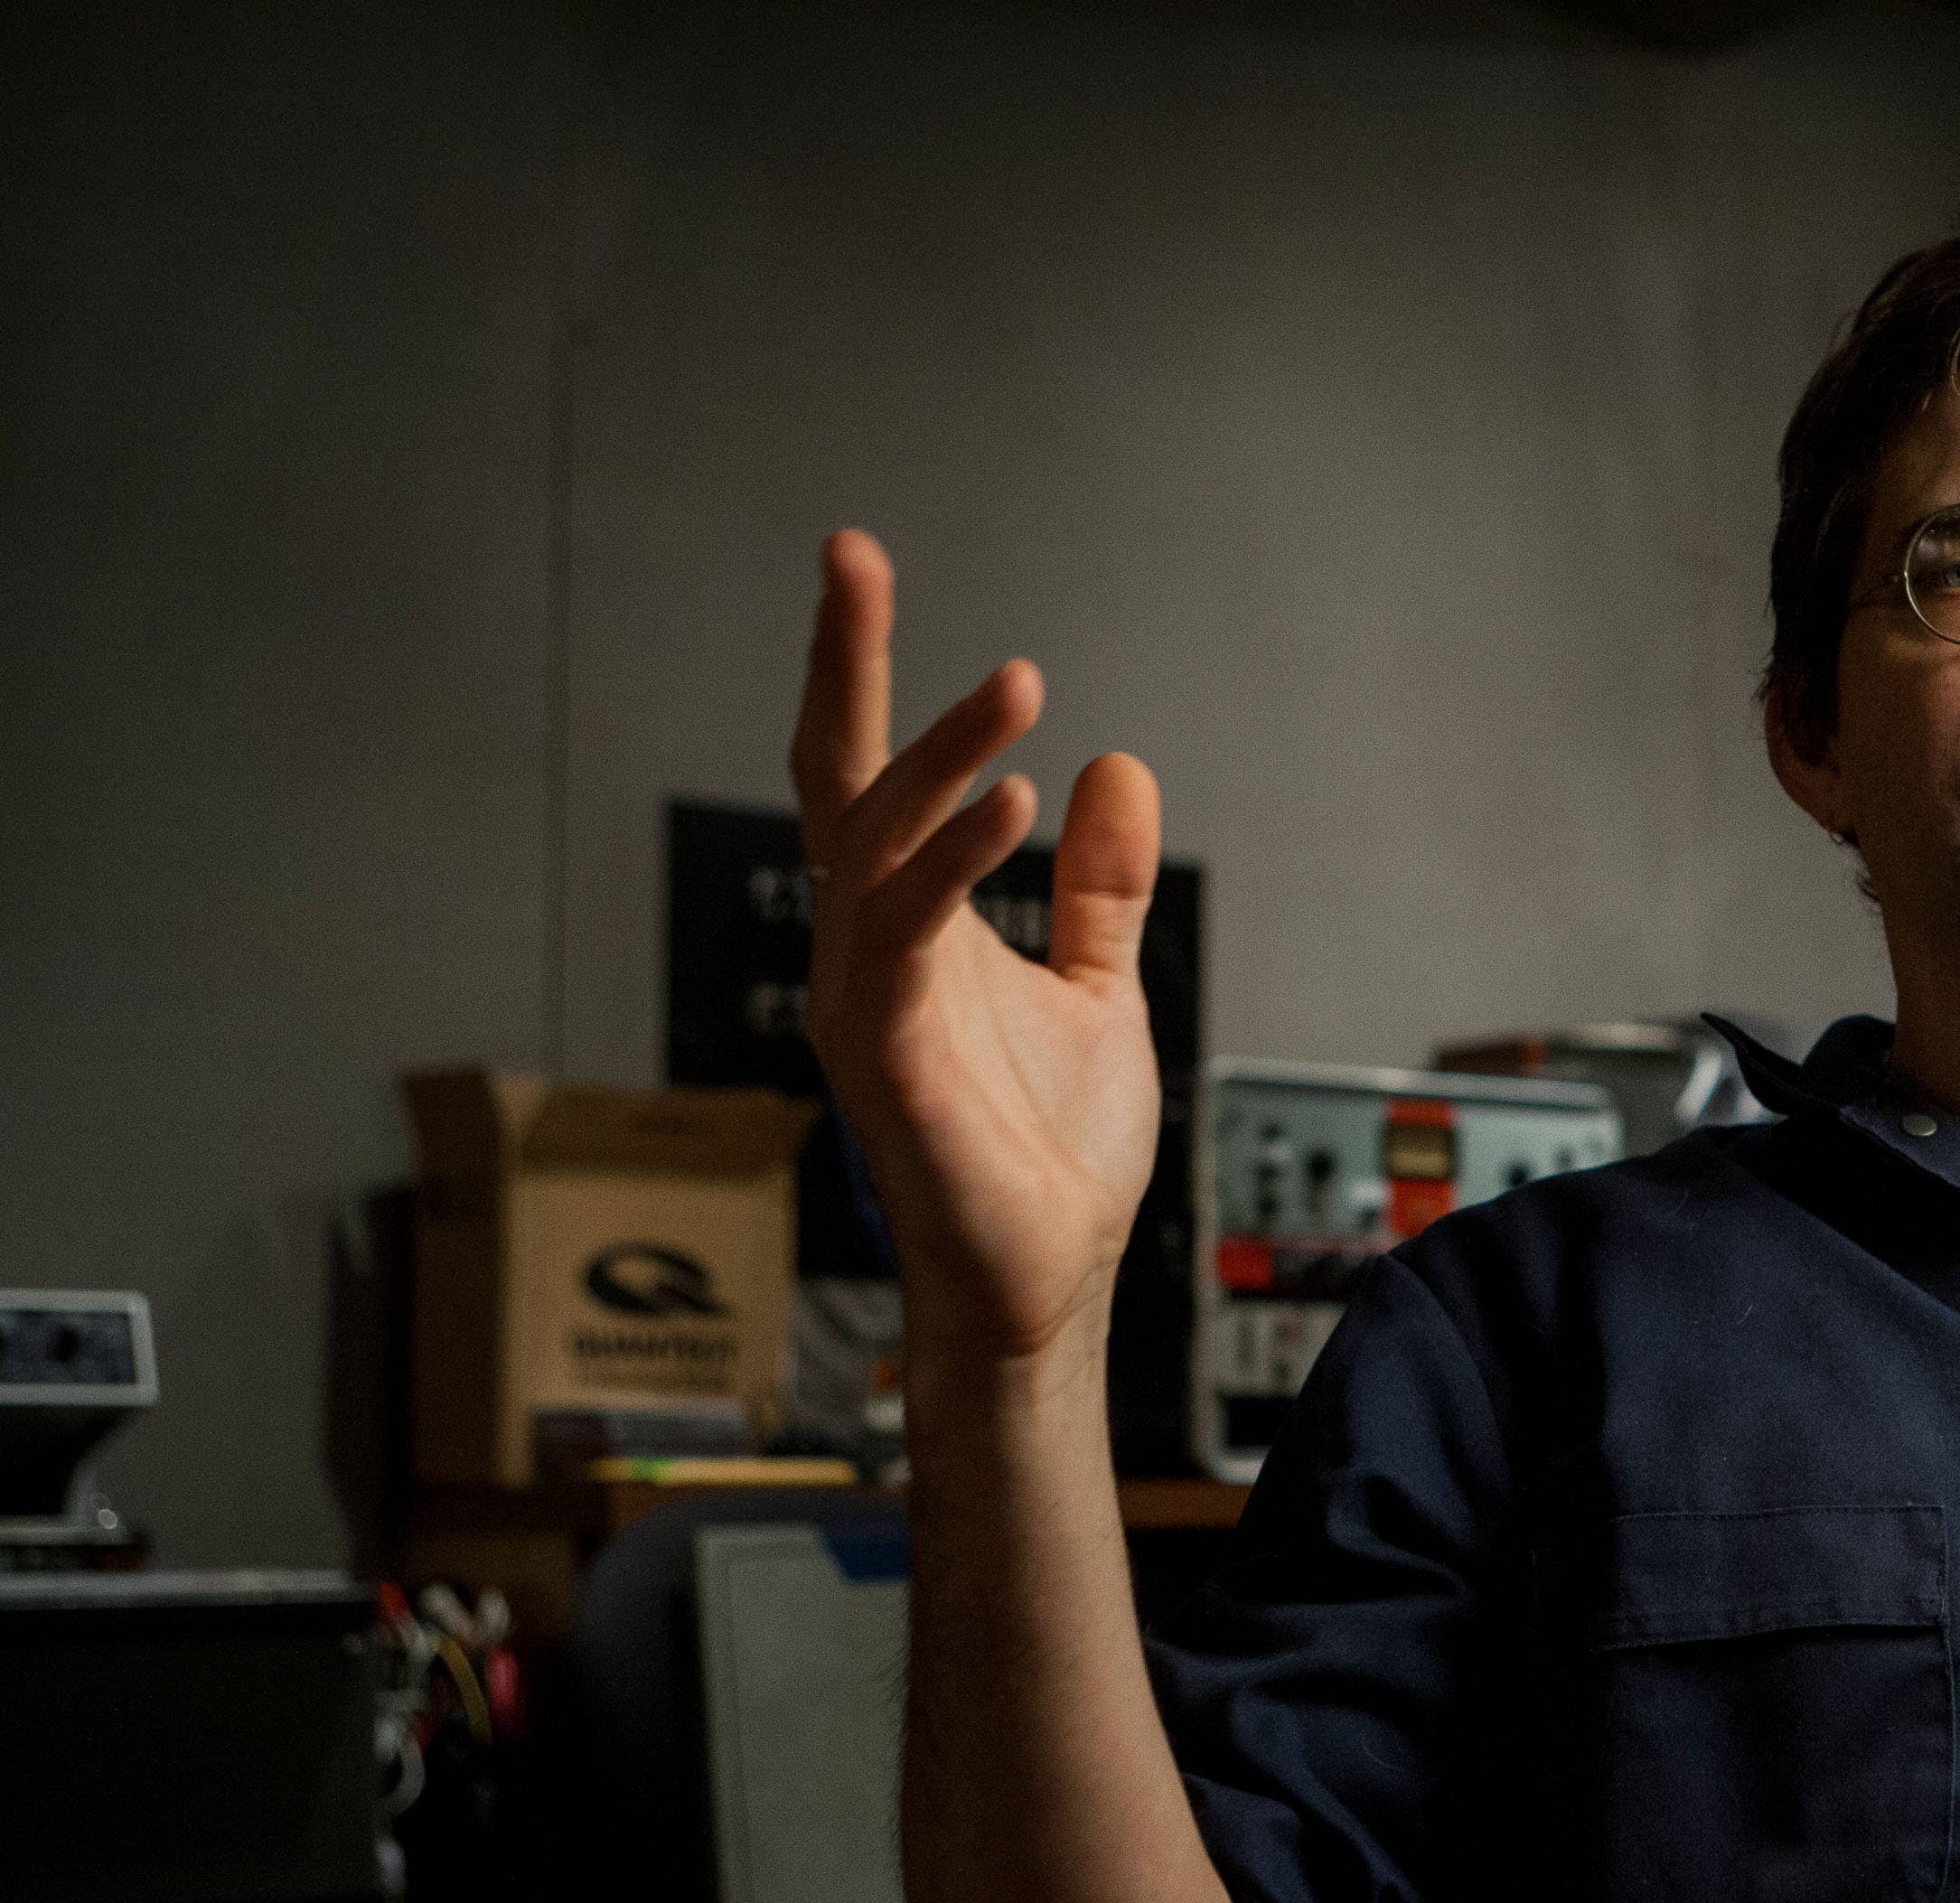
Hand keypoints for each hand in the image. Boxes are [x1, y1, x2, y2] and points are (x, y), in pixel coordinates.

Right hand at [790, 530, 1164, 1369]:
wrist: (1045, 1280)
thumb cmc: (1051, 1156)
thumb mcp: (1099, 988)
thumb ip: (1100, 885)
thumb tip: (1115, 768)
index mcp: (909, 925)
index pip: (865, 772)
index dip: (856, 668)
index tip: (853, 562)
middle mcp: (867, 947)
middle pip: (834, 776)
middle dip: (840, 662)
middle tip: (856, 556)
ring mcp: (865, 996)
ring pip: (870, 840)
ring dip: (938, 754)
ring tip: (1016, 682)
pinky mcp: (886, 1053)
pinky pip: (904, 931)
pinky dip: (952, 861)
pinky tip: (1013, 803)